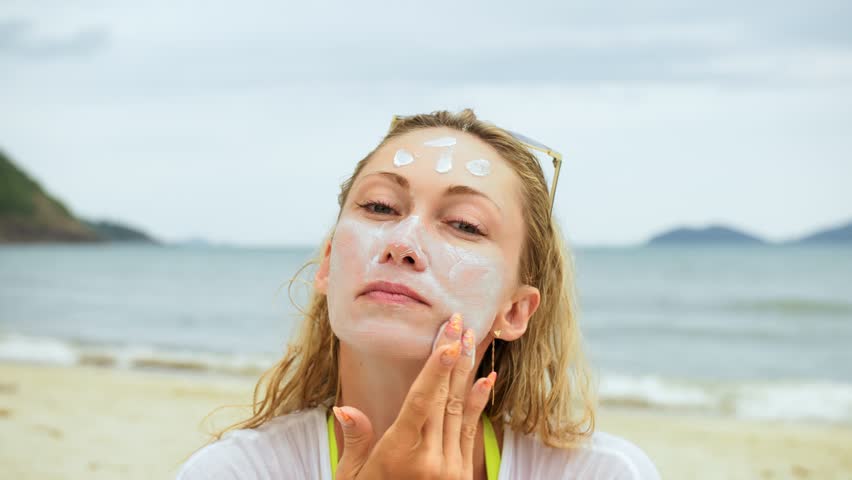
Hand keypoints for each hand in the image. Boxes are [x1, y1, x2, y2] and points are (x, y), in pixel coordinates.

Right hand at [332, 313, 496, 479]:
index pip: (422, 403)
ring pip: (459, 410)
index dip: (436, 369)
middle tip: (460, 322)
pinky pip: (470, 431)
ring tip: (471, 338)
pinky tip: (485, 379)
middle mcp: (430, 460)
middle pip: (444, 397)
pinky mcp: (461, 475)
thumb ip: (357, 442)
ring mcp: (451, 469)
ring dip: (466, 371)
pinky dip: (477, 402)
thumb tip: (345, 409)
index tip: (448, 341)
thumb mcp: (352, 479)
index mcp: (400, 455)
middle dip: (452, 357)